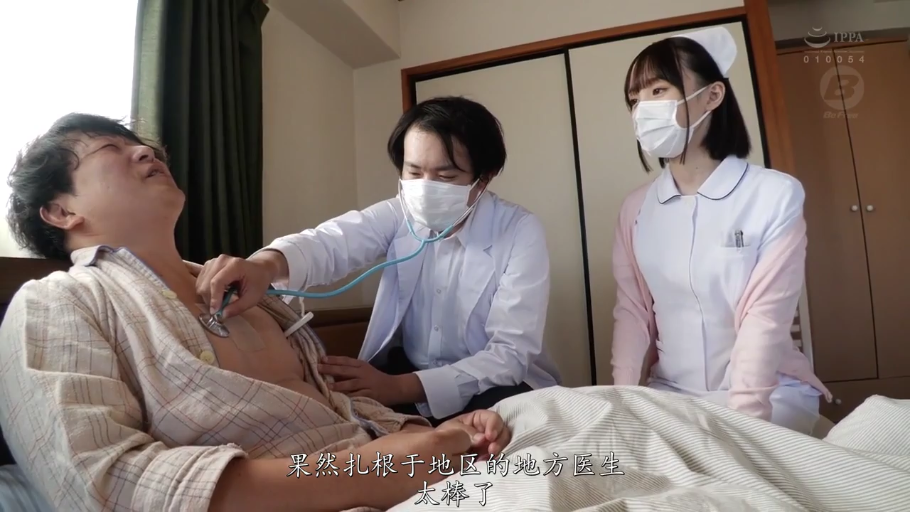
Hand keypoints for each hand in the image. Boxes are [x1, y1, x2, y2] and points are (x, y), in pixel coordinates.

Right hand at [195, 252, 281, 318]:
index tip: (215, 312)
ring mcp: (213, 261)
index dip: (215, 298)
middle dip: (211, 300)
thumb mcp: (253, 297)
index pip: (218, 282)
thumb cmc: (258, 282)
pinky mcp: (208, 265)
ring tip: (222, 300)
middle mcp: (221, 260)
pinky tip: (218, 293)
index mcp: (235, 265)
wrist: (259, 268)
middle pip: (206, 284)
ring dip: (208, 296)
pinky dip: (206, 291)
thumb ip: (238, 307)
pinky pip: (200, 281)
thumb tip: (222, 315)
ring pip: (201, 284)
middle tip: (220, 309)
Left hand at [319, 356, 403, 404]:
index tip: (321, 359)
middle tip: (319, 368)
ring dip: (339, 384)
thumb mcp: (364, 371)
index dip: (334, 359)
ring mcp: (367, 384)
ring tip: (327, 386)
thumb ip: (350, 371)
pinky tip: (341, 398)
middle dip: (331, 369)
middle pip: (345, 370)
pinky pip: (357, 396)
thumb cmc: (376, 379)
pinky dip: (349, 397)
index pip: (345, 360)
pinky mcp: (370, 395)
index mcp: (361, 365)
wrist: (394, 387)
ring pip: (351, 383)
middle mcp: (363, 373)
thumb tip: (331, 371)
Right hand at [356, 428, 472, 509]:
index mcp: (436, 444)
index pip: (465, 439)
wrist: (362, 479)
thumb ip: (433, 433)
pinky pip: (447, 488)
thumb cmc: (383, 451)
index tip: (451, 440)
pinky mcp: (432, 499)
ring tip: (437, 467)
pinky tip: (430, 479)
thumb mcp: (409, 433)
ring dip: (453, 470)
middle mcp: (442, 465)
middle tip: (446, 454)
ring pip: (459, 476)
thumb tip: (450, 435)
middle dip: (460, 455)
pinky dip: (444, 484)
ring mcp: (438, 485)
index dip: (460, 438)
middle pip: (466, 459)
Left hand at [438, 410, 510, 459]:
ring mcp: (488, 445)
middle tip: (492, 451)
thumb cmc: (442, 438)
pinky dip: (494, 460)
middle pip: (502, 431)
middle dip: (499, 441)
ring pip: (502, 445)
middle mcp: (486, 431)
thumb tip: (483, 439)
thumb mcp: (452, 430)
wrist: (433, 458)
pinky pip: (496, 457)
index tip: (490, 437)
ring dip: (498, 451)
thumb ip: (467, 433)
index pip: (492, 418)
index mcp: (477, 419)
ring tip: (489, 458)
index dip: (494, 425)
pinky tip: (487, 464)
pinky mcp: (487, 457)